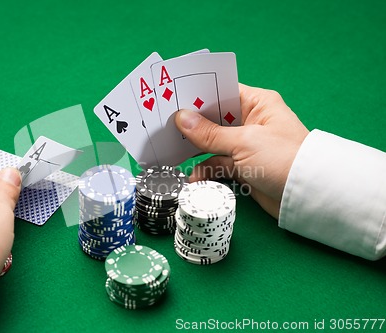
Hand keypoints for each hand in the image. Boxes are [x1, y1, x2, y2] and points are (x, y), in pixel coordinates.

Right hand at [175, 84, 308, 217]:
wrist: (306, 196)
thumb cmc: (282, 158)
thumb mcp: (244, 142)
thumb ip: (210, 133)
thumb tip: (182, 118)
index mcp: (256, 104)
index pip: (221, 92)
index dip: (197, 96)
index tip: (172, 99)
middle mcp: (250, 121)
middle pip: (213, 119)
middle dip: (192, 126)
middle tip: (166, 128)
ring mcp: (245, 145)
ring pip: (212, 144)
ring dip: (196, 151)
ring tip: (174, 155)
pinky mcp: (243, 167)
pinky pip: (217, 165)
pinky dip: (206, 171)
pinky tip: (195, 178)